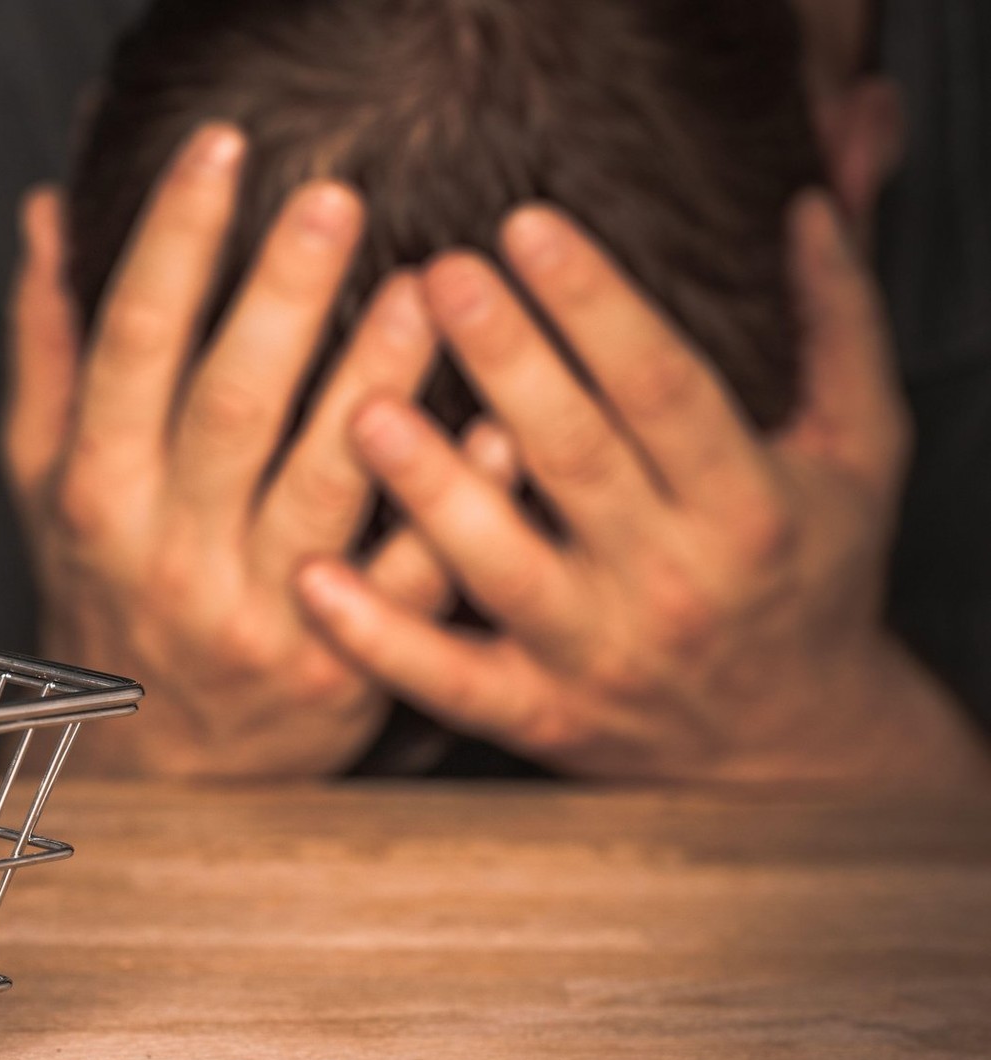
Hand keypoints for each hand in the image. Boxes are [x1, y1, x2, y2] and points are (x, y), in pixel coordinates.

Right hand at [3, 125, 502, 777]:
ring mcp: (256, 612)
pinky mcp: (339, 662)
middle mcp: (168, 552)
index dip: (173, 243)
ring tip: (427, 285)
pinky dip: (453, 499)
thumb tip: (48, 216)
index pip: (130, 346)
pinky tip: (494, 424)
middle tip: (335, 197)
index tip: (218, 150)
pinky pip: (407, 577)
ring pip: (326, 482)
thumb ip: (51, 352)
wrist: (158, 772)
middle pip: (231, 405)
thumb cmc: (105, 604)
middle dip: (282, 294)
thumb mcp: (47, 485)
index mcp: (96, 492)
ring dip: (379, 378)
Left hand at [297, 194, 990, 789]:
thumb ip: (838, 328)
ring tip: (363, 408)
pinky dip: (377, 637)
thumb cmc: (810, 570)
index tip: (526, 225)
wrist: (793, 743)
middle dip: (503, 361)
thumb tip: (807, 206)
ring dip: (430, 488)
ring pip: (502, 567)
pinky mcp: (538, 715)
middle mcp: (671, 580)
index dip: (596, 304)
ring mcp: (596, 655)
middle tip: (433, 275)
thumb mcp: (860, 452)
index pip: (663, 387)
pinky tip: (311, 578)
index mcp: (747, 503)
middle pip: (575, 458)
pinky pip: (447, 679)